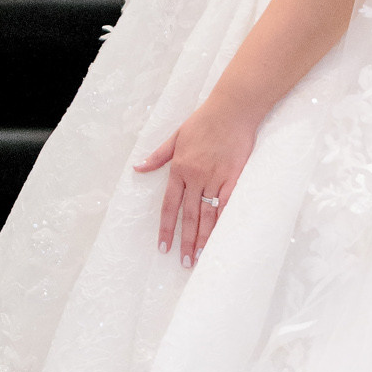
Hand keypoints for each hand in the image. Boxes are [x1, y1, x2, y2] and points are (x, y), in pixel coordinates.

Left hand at [136, 96, 256, 266]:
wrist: (231, 109)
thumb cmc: (204, 120)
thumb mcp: (175, 136)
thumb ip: (158, 156)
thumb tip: (138, 168)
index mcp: (179, 169)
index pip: (169, 206)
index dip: (166, 228)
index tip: (164, 247)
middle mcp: (195, 177)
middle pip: (188, 216)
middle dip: (185, 241)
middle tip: (184, 262)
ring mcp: (215, 178)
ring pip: (207, 214)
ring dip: (203, 238)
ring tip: (200, 257)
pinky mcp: (233, 177)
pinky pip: (227, 205)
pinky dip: (223, 222)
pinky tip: (221, 238)